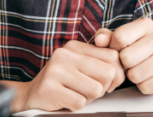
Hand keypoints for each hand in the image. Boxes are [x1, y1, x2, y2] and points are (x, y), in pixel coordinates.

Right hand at [1, 39, 124, 111]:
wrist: (30, 95)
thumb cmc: (61, 82)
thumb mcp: (79, 65)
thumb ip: (100, 60)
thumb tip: (122, 65)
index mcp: (74, 46)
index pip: (112, 56)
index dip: (116, 74)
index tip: (105, 81)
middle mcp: (64, 54)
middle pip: (108, 73)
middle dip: (103, 87)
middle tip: (88, 90)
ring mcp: (56, 71)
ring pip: (96, 90)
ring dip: (89, 98)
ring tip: (75, 94)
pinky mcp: (50, 88)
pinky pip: (80, 102)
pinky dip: (75, 106)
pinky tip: (65, 100)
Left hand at [99, 18, 152, 93]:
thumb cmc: (139, 45)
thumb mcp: (123, 35)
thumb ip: (106, 36)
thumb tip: (99, 41)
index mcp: (146, 24)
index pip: (120, 37)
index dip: (113, 47)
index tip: (118, 50)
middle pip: (126, 58)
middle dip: (123, 64)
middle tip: (127, 62)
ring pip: (135, 75)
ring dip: (131, 75)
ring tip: (137, 68)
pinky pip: (145, 87)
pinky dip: (142, 85)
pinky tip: (146, 76)